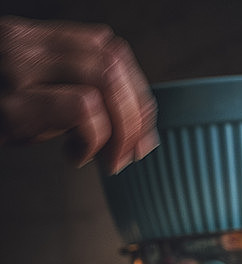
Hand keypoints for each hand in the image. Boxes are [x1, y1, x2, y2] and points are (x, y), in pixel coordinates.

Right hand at [0, 15, 158, 172]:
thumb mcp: (26, 97)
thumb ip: (70, 99)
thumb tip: (137, 135)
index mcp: (33, 38)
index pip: (109, 48)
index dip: (137, 90)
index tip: (142, 129)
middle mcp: (25, 44)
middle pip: (112, 63)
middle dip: (137, 115)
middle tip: (132, 154)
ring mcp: (16, 70)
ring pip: (103, 82)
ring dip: (121, 130)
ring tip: (110, 160)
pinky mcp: (11, 105)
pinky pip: (81, 108)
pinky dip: (94, 138)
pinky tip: (76, 157)